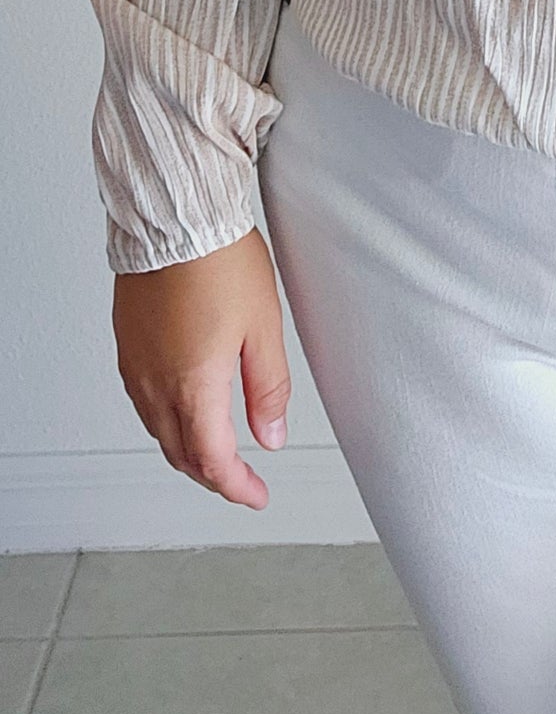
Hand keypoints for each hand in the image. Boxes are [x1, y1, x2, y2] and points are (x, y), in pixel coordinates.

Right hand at [111, 226, 291, 510]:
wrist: (176, 218)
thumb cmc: (219, 262)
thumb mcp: (263, 327)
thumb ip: (268, 389)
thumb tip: (271, 437)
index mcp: (194, 386)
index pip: (213, 461)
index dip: (237, 487)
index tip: (257, 495)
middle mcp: (156, 384)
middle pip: (181, 454)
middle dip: (213, 474)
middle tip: (241, 479)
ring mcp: (136, 366)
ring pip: (158, 431)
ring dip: (187, 450)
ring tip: (216, 449)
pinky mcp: (127, 345)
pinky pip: (143, 402)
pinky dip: (165, 420)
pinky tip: (182, 407)